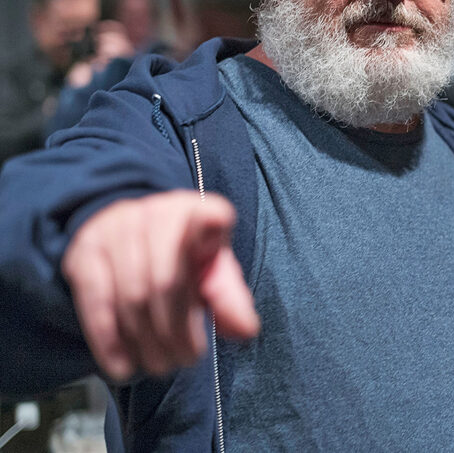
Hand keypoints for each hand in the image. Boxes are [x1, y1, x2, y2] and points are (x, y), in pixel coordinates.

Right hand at [61, 190, 259, 380]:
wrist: (129, 234)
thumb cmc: (182, 256)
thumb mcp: (213, 270)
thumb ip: (230, 299)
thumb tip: (246, 332)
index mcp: (198, 211)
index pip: (211, 220)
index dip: (212, 238)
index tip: (212, 283)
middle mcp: (155, 213)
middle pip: (166, 281)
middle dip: (176, 330)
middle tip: (187, 360)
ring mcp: (115, 229)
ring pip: (130, 295)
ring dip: (147, 341)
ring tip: (162, 365)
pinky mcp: (84, 252)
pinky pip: (95, 302)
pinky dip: (109, 340)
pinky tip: (123, 366)